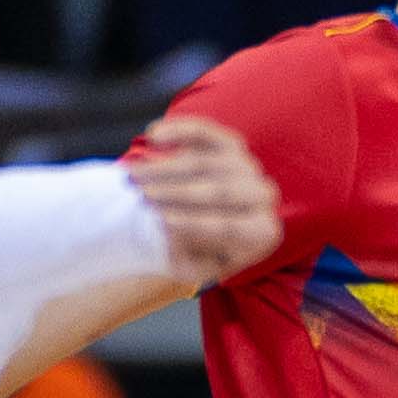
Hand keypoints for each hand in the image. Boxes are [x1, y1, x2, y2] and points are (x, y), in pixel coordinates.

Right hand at [128, 115, 280, 281]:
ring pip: (206, 162)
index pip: (230, 226)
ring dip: (165, 168)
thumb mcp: (189, 266)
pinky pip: (205, 132)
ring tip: (133, 177)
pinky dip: (178, 131)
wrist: (198, 234)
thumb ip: (184, 252)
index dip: (194, 223)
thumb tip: (164, 223)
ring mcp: (248, 167)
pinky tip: (152, 136)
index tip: (161, 221)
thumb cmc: (195, 255)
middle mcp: (263, 196)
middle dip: (176, 193)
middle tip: (142, 196)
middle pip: (220, 190)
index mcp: (263, 233)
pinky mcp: (231, 144)